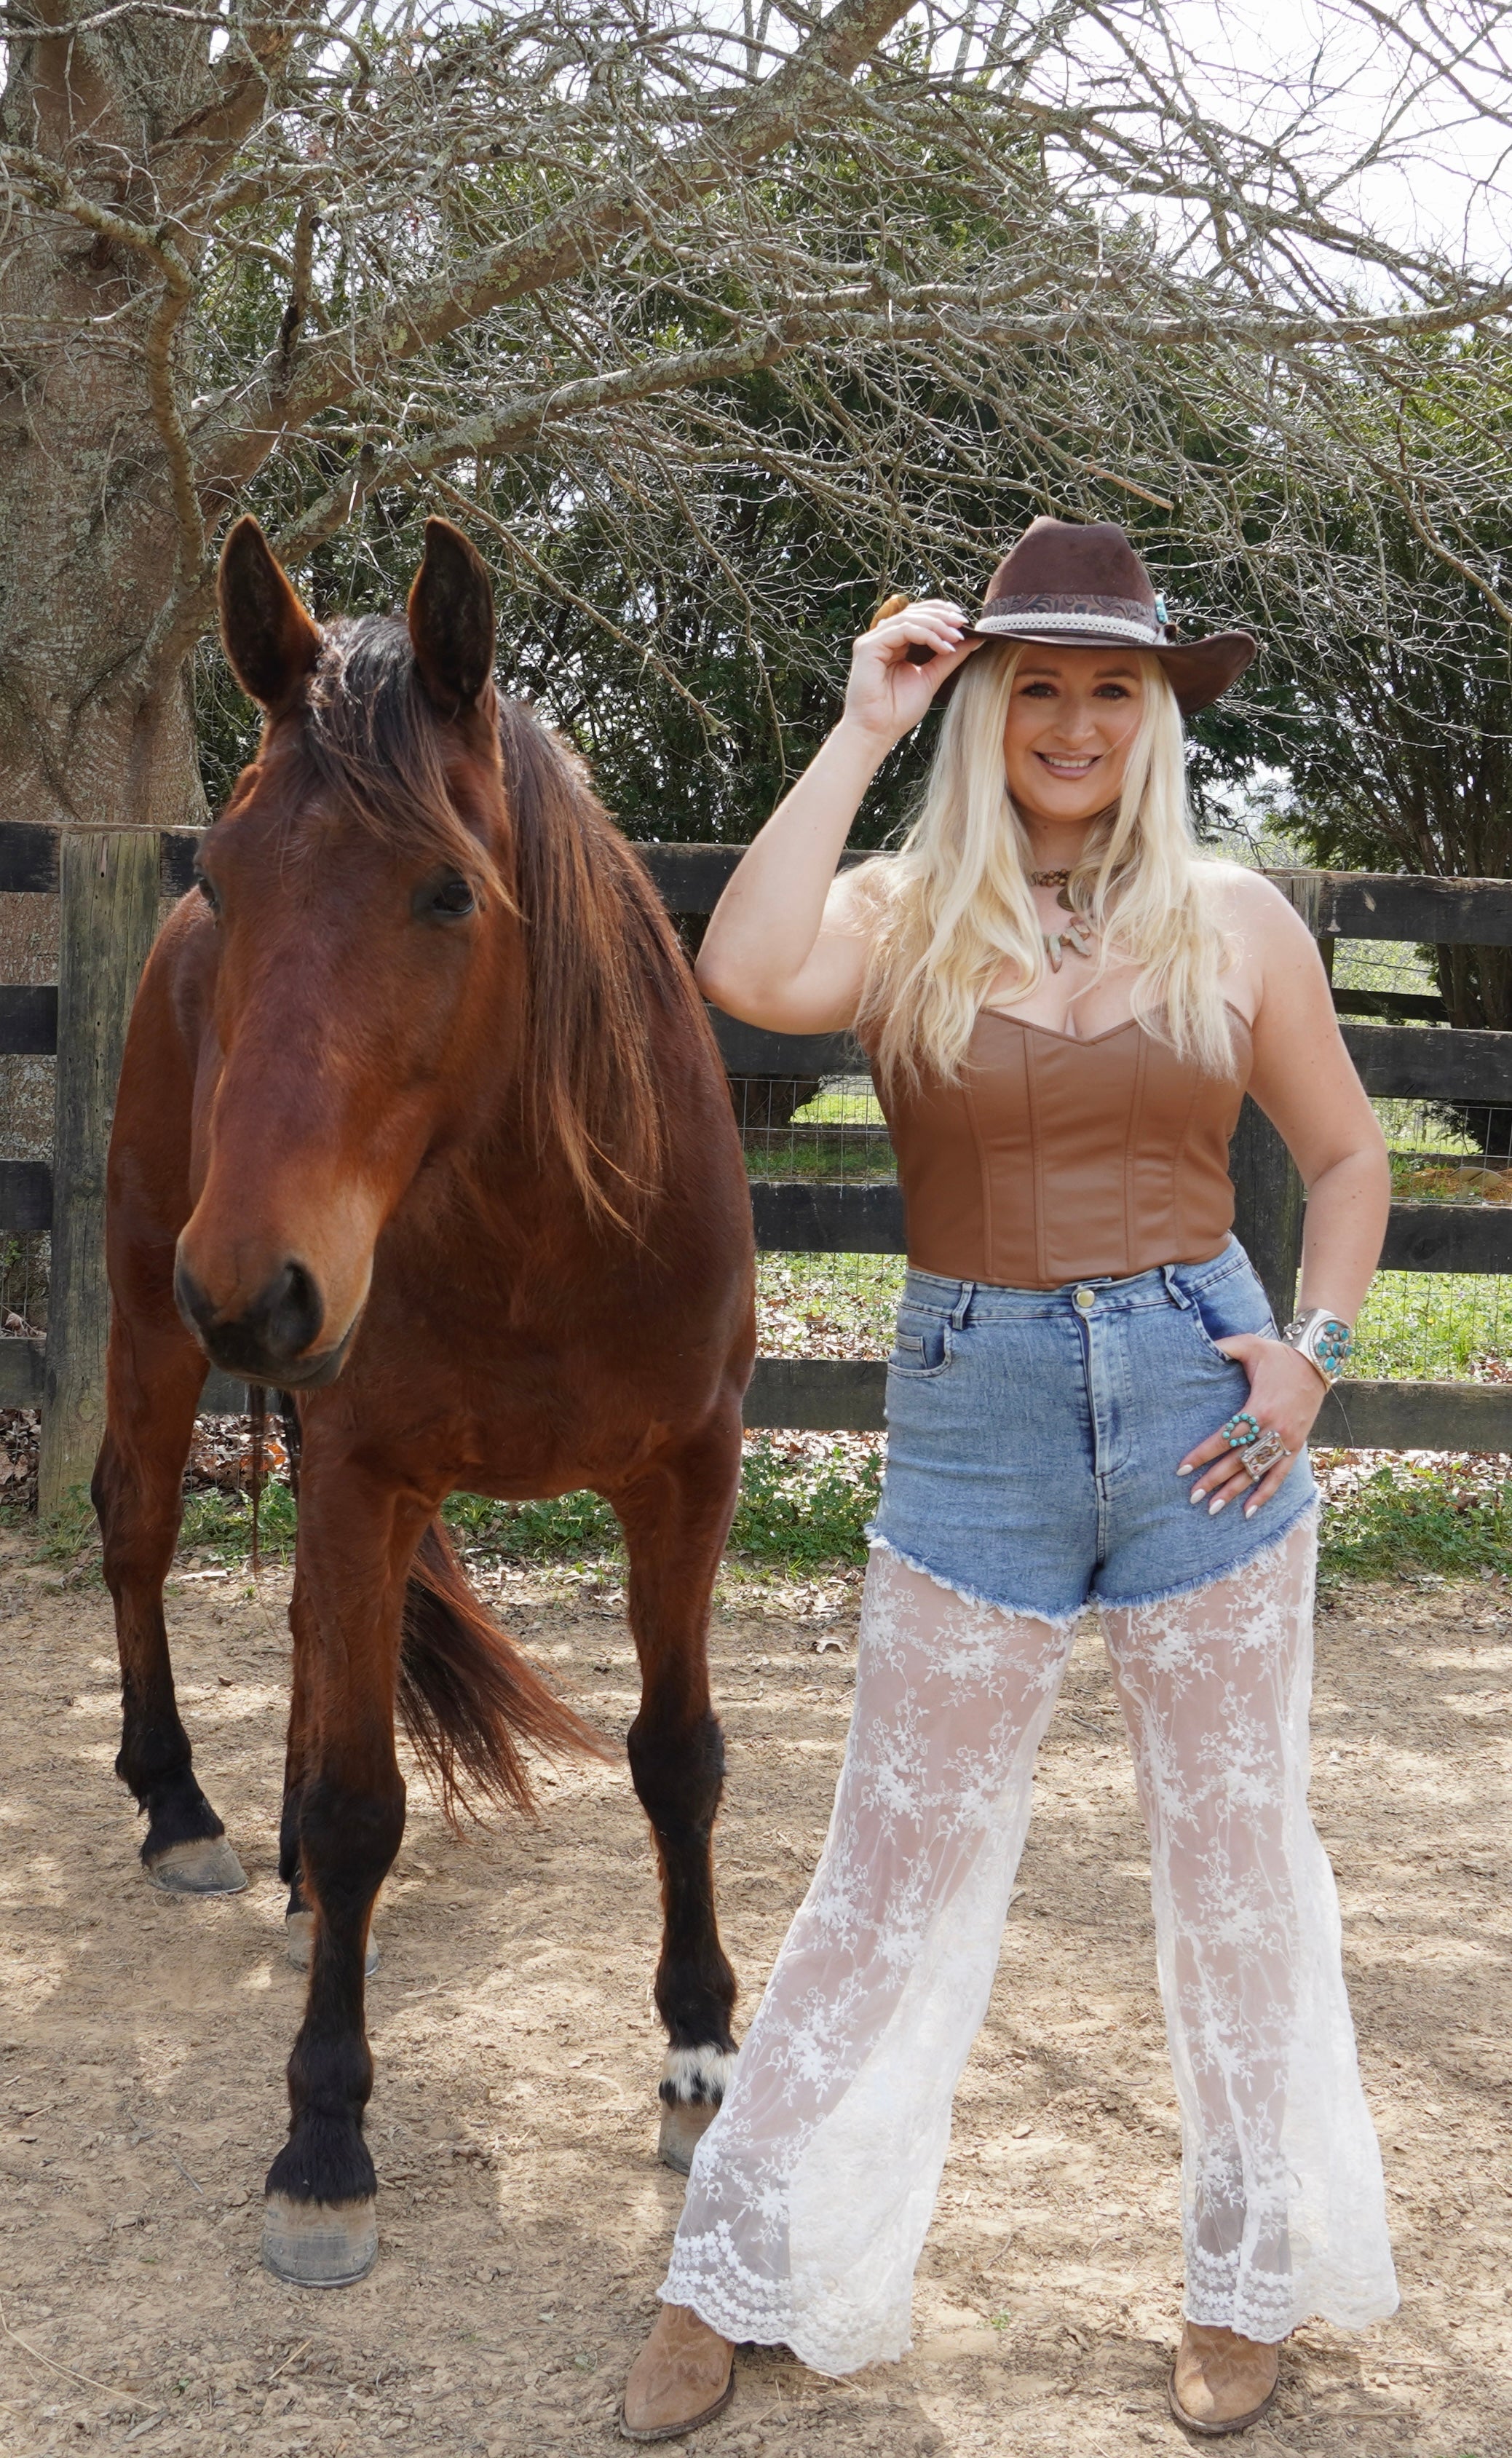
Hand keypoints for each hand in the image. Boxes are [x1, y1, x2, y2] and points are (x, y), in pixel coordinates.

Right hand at [841, 599, 982, 748]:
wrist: (877, 732)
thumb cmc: (898, 711)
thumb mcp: (931, 677)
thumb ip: (949, 657)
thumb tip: (974, 639)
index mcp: (894, 644)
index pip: (917, 616)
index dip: (940, 613)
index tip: (963, 621)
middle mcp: (882, 638)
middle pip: (914, 612)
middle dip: (942, 615)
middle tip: (963, 623)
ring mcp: (873, 641)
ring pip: (909, 618)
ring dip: (937, 625)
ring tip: (956, 637)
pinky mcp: (869, 647)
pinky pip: (903, 630)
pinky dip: (926, 635)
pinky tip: (943, 647)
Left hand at [1177, 1335, 1326, 1518]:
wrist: (1317, 1362)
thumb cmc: (1278, 1354)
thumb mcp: (1250, 1344)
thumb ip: (1224, 1346)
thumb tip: (1196, 1343)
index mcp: (1259, 1408)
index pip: (1226, 1437)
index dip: (1203, 1454)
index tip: (1182, 1468)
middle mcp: (1274, 1429)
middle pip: (1239, 1461)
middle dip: (1214, 1480)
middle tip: (1191, 1496)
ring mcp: (1287, 1441)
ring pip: (1257, 1473)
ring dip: (1234, 1492)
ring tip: (1212, 1509)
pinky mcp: (1296, 1446)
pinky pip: (1279, 1476)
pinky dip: (1265, 1495)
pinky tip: (1249, 1512)